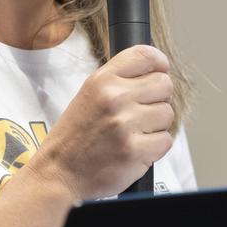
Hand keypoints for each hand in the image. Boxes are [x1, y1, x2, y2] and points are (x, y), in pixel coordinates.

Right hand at [28, 45, 174, 199]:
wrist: (59, 171)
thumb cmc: (76, 134)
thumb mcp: (89, 94)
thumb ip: (119, 79)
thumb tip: (157, 70)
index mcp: (102, 80)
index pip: (146, 56)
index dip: (159, 64)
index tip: (160, 72)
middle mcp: (115, 98)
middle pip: (164, 85)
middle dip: (158, 99)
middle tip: (141, 112)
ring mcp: (125, 125)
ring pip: (167, 113)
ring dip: (156, 125)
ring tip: (134, 132)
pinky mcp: (135, 150)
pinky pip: (166, 140)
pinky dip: (155, 147)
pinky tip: (135, 148)